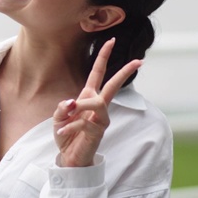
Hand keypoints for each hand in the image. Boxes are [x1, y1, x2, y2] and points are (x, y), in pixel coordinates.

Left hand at [52, 38, 141, 166]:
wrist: (69, 157)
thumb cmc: (66, 134)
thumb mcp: (58, 117)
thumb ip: (62, 107)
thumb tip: (72, 102)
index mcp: (88, 96)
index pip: (97, 73)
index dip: (103, 56)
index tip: (111, 40)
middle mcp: (98, 105)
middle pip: (114, 85)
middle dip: (125, 72)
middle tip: (139, 60)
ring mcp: (101, 118)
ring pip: (96, 102)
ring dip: (79, 107)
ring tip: (65, 119)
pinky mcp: (98, 131)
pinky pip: (84, 122)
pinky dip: (69, 126)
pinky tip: (62, 133)